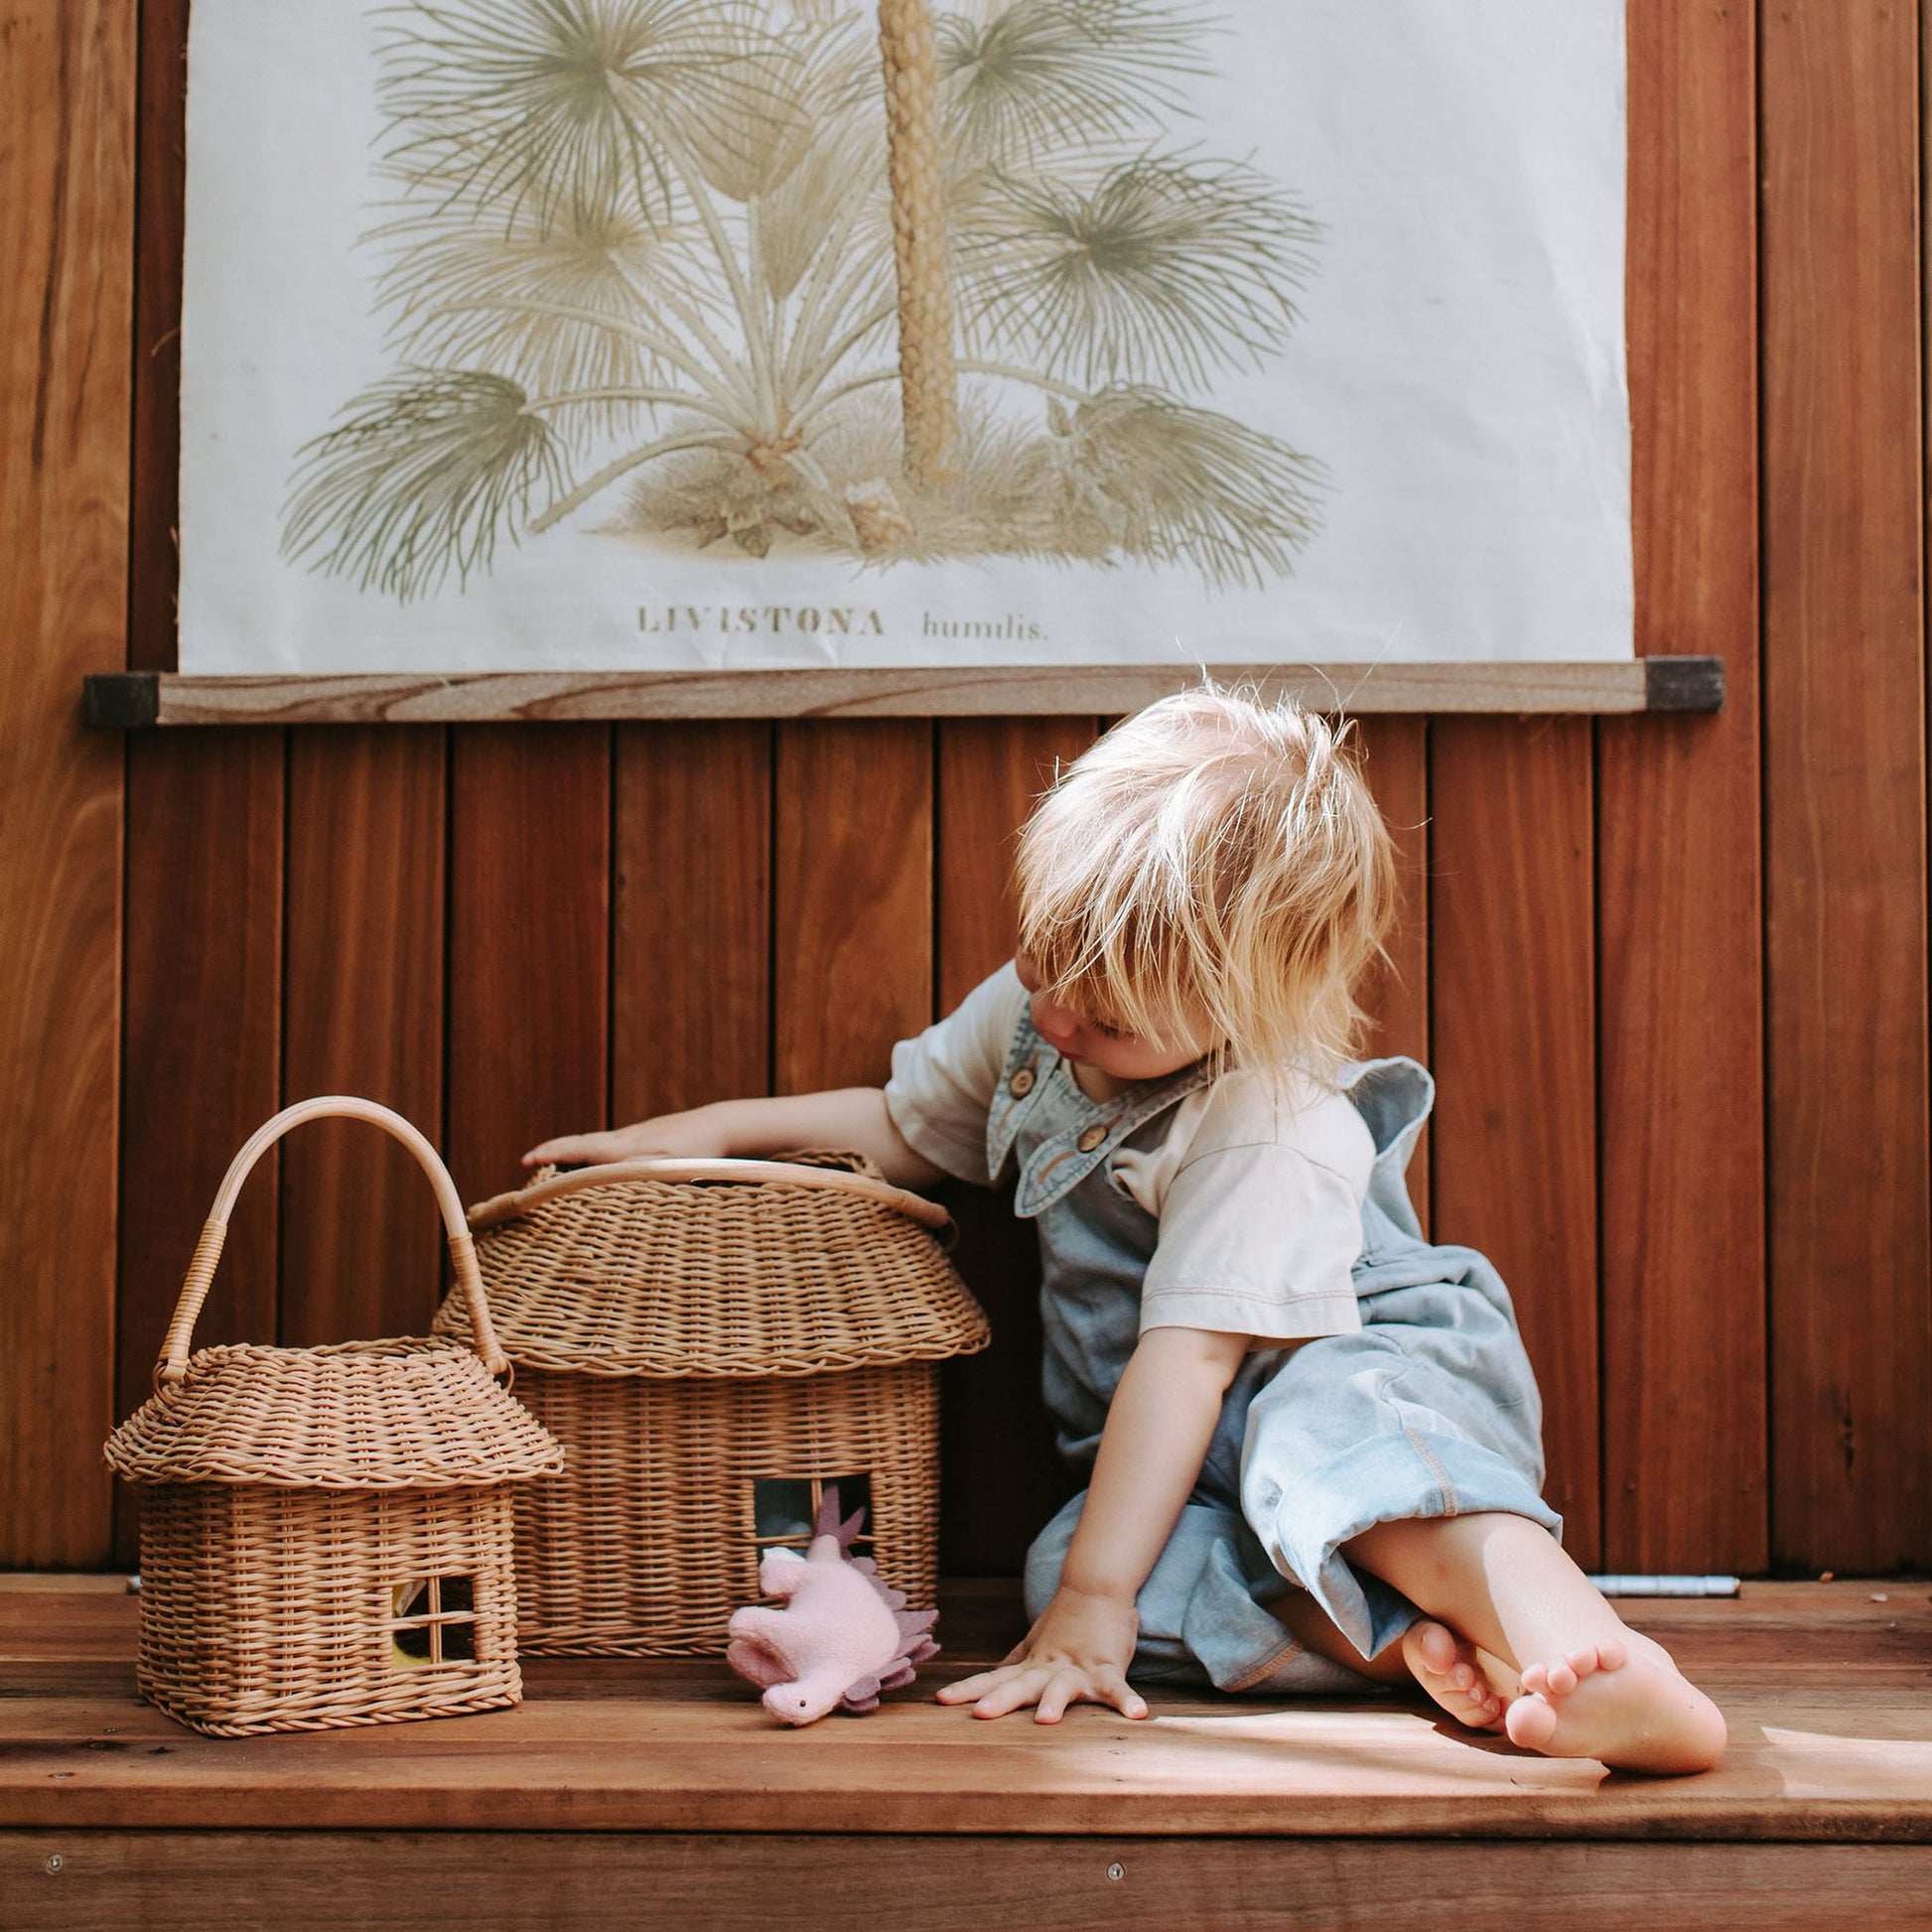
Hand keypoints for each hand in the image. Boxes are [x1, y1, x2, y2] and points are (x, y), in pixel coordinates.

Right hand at [522, 1107, 730, 1168]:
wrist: (722, 1126)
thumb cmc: (697, 1151)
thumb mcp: (667, 1166)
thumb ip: (636, 1171)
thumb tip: (605, 1176)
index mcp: (624, 1146)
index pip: (579, 1148)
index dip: (552, 1154)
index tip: (526, 1160)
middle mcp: (625, 1138)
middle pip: (581, 1143)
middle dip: (554, 1152)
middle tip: (530, 1162)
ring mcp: (637, 1137)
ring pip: (596, 1144)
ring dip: (572, 1152)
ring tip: (553, 1164)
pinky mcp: (649, 1139)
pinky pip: (611, 1146)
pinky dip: (593, 1153)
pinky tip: (597, 1162)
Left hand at [934, 1585, 1147, 1722]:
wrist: (1096, 1587)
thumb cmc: (1065, 1621)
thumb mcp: (1033, 1645)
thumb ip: (1013, 1665)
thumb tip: (988, 1681)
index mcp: (1030, 1665)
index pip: (993, 1679)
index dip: (968, 1690)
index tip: (941, 1701)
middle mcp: (1048, 1667)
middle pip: (1021, 1685)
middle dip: (1001, 1700)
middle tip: (981, 1715)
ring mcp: (1077, 1667)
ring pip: (1063, 1685)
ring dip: (1055, 1700)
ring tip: (1047, 1720)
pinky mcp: (1106, 1667)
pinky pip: (1116, 1686)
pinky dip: (1126, 1700)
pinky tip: (1137, 1715)